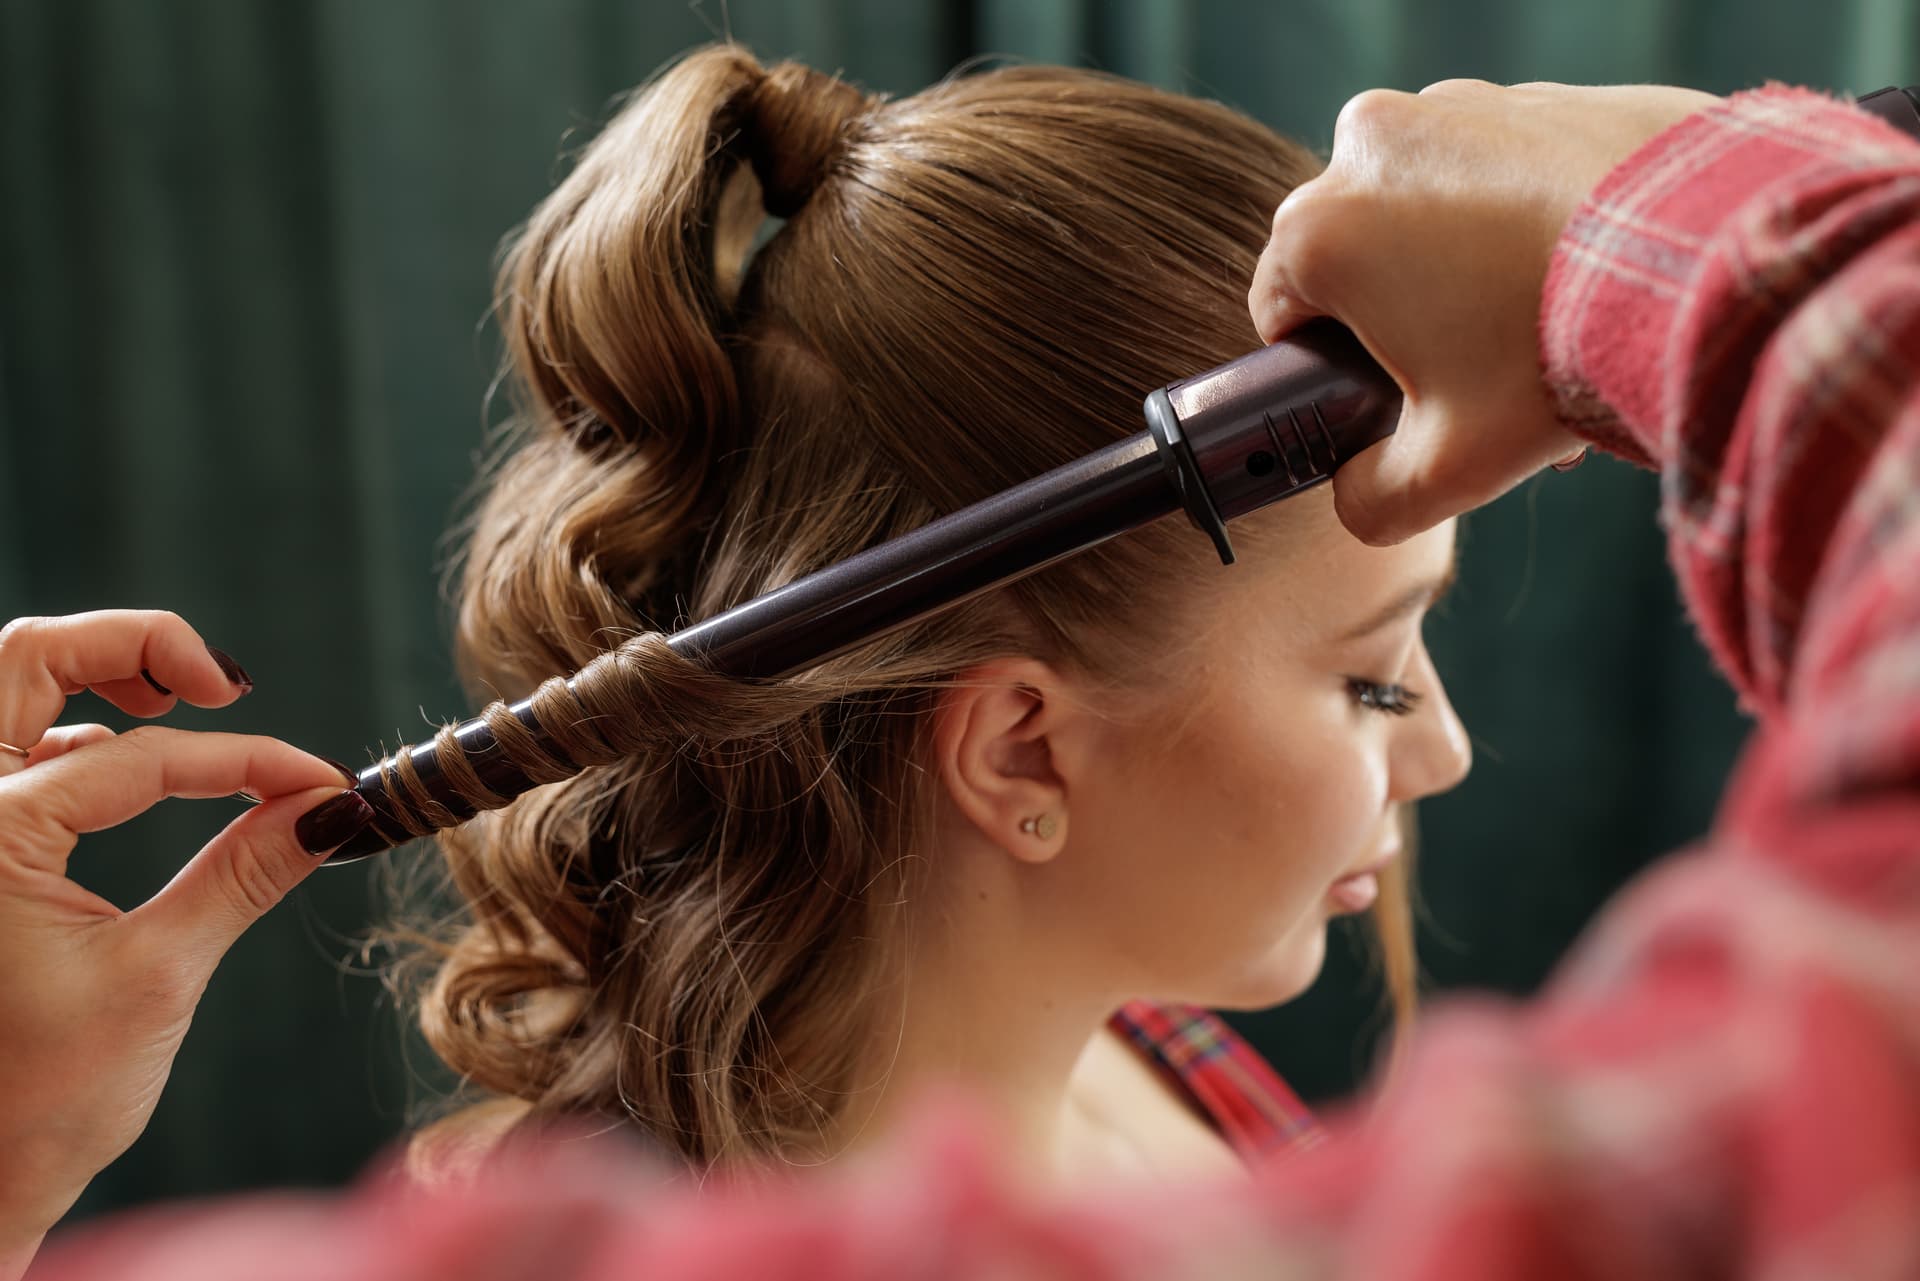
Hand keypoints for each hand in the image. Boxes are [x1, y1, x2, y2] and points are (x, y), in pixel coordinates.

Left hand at [0, 611, 373, 1277]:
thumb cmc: (42, 1097)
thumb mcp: (158, 975)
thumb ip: (244, 873)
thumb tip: (332, 809)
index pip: (143, 756)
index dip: (250, 762)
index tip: (325, 786)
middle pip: (29, 655)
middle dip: (139, 645)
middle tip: (226, 684)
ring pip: (5, 685)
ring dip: (93, 673)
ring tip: (179, 698)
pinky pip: (4, 745)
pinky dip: (67, 730)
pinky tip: (121, 763)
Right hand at [1248, 79, 1719, 543]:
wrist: (1708, 259)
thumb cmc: (1559, 356)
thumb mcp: (1448, 469)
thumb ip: (1368, 499)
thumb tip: (1354, 493)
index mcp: (1325, 230)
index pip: (1278, 308)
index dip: (1324, 366)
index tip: (1382, 396)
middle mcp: (1375, 146)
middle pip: (1355, 251)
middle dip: (1399, 312)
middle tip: (1472, 375)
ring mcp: (1462, 107)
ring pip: (1429, 205)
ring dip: (1460, 263)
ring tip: (1537, 327)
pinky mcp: (1540, 94)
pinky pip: (1505, 167)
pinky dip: (1526, 216)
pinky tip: (1582, 273)